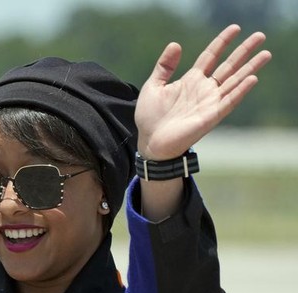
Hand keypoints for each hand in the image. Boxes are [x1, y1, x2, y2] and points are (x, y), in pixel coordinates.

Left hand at [135, 24, 271, 159]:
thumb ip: (164, 66)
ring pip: (234, 81)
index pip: (210, 56)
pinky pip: (229, 101)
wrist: (150, 141)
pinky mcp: (211, 116)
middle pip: (229, 66)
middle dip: (244, 51)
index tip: (235, 28)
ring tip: (265, 54)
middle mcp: (204, 89)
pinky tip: (251, 79)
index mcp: (191, 80)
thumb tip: (176, 44)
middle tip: (260, 36)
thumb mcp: (153, 86)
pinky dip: (240, 91)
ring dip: (250, 68)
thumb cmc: (150, 116)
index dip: (222, 42)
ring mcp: (210, 102)